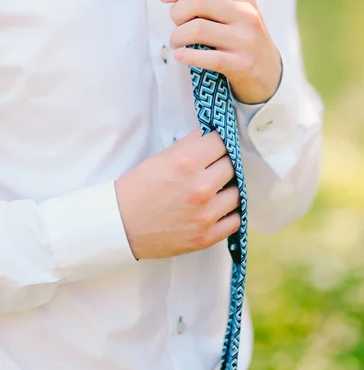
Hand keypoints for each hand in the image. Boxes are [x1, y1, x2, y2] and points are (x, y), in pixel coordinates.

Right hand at [115, 128, 239, 259]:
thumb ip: (189, 144)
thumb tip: (211, 132)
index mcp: (186, 163)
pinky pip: (235, 220)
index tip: (217, 144)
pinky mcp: (206, 237)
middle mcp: (199, 188)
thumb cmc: (137, 189)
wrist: (119, 226)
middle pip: (232, 165)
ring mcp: (205, 215)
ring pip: (238, 192)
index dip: (219, 141)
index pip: (221, 142)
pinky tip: (220, 207)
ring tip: (216, 187)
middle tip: (214, 165)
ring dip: (228, 187)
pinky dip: (230, 212)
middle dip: (224, 162)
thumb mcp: (161, 158)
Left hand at [160, 0, 281, 103]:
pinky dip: (187, 56)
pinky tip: (180, 56)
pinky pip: (207, 57)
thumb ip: (213, 0)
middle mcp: (247, 15)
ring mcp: (246, 40)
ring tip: (177, 42)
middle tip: (176, 24)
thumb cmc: (242, 40)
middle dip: (177, 12)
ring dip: (177, 36)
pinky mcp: (242, 64)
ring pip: (198, 29)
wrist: (270, 73)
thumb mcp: (238, 13)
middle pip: (199, 0)